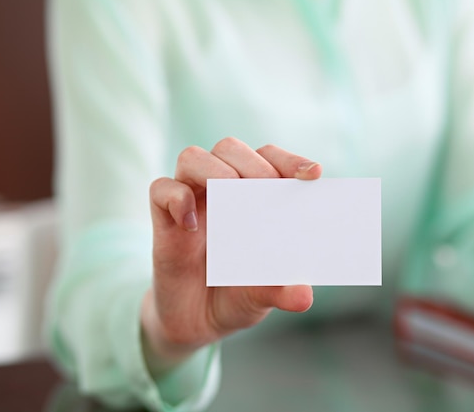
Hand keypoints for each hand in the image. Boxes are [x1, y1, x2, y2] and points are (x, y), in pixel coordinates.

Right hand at [141, 137, 321, 373]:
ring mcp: (191, 203)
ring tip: (230, 198)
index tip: (313, 174)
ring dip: (213, 170)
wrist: (197, 324)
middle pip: (230, 148)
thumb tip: (304, 297)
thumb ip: (281, 291)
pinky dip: (176, 199)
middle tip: (267, 189)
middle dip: (252, 163)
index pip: (270, 159)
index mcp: (253, 197)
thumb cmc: (237, 296)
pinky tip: (191, 227)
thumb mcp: (262, 296)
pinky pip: (160, 189)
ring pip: (192, 157)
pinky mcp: (163, 221)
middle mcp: (221, 191)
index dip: (290, 160)